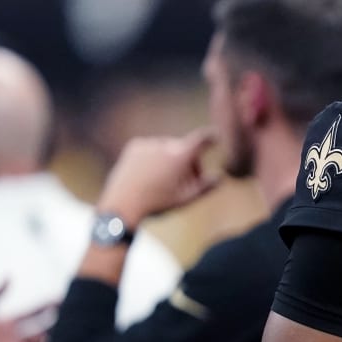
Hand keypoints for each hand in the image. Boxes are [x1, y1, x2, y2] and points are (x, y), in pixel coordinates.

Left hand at [97, 129, 218, 226]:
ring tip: (166, 181)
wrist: (122, 204)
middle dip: (189, 162)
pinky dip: (155, 157)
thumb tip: (220, 178)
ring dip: (172, 159)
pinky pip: (153, 148)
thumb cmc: (156, 204)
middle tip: (188, 181)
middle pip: (185, 148)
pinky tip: (150, 174)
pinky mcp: (135, 145)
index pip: (202, 139)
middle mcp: (165, 144)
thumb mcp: (185, 199)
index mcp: (180, 156)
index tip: (216, 137)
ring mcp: (149, 143)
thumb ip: (205, 187)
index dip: (211, 137)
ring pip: (168, 148)